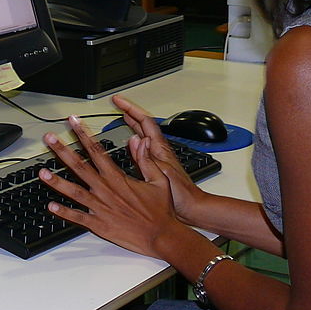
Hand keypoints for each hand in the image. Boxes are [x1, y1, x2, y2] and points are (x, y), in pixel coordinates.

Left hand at [39, 115, 185, 258]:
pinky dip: (64, 212)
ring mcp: (100, 207)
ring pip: (74, 191)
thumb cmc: (161, 210)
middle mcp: (105, 190)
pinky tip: (51, 206)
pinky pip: (78, 217)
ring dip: (57, 181)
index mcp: (117, 178)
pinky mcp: (99, 225)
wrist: (162, 237)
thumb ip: (145, 159)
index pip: (96, 150)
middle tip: (49, 138)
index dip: (84, 134)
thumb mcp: (158, 180)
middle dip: (62, 150)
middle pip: (79, 166)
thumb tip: (138, 140)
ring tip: (41, 173)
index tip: (73, 122)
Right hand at [111, 94, 207, 222]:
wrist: (193, 208)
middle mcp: (159, 150)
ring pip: (144, 133)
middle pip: (144, 124)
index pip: (145, 121)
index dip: (131, 109)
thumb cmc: (181, 195)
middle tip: (117, 104)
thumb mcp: (161, 175)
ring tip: (123, 117)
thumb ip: (147, 158)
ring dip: (133, 123)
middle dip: (131, 112)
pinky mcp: (157, 165)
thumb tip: (135, 138)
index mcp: (160, 150)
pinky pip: (143, 145)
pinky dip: (135, 138)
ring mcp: (159, 157)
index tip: (118, 101)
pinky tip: (131, 142)